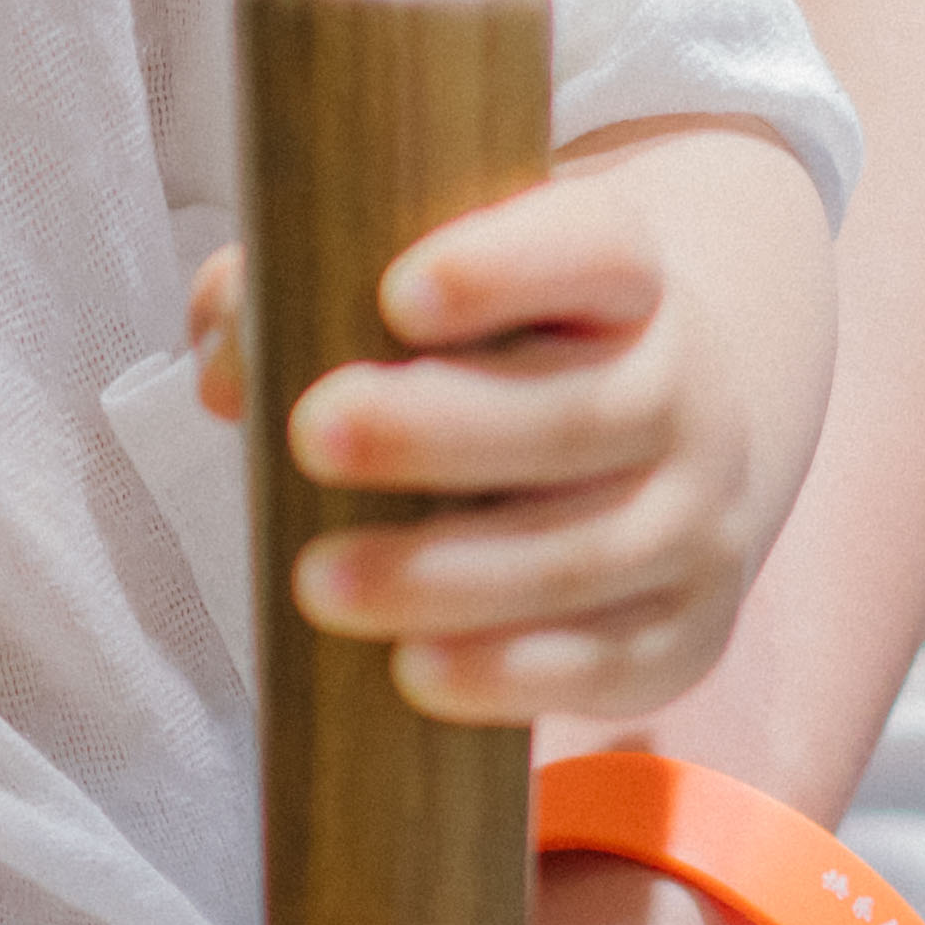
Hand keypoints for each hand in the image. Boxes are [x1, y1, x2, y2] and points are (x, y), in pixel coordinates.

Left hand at [194, 121, 834, 732]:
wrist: (680, 435)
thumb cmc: (509, 352)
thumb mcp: (436, 290)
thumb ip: (312, 296)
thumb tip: (230, 371)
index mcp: (629, 279)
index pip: (596, 250)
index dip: (508, 266)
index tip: (400, 291)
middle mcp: (683, 393)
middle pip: (575, 413)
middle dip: (436, 432)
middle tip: (312, 435)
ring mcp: (695, 520)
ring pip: (580, 553)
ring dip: (442, 575)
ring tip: (318, 581)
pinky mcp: (685, 632)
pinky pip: (603, 663)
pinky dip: (506, 674)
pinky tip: (412, 669)